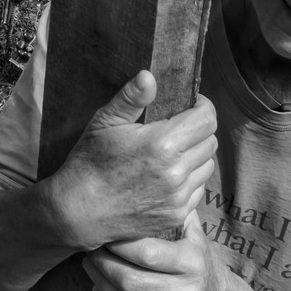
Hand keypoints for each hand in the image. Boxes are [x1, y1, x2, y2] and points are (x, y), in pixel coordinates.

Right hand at [44, 72, 217, 250]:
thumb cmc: (90, 161)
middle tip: (177, 126)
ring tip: (172, 151)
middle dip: (198, 129)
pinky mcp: (177, 215)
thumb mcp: (105, 122)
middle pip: (210, 141)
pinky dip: (189, 179)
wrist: (79, 210)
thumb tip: (149, 75)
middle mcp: (176, 172)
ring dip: (196, 155)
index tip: (190, 104)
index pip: (206, 119)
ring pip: (207, 166)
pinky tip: (167, 175)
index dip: (202, 106)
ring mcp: (178, 197)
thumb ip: (131, 98)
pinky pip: (197, 190)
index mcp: (162, 144)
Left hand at [82, 212, 240, 290]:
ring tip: (88, 267)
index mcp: (192, 263)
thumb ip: (178, 211)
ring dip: (100, 286)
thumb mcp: (198, 236)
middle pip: (132, 281)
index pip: (148, 253)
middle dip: (103, 264)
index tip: (104, 232)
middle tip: (89, 248)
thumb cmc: (204, 264)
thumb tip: (156, 179)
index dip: (119, 244)